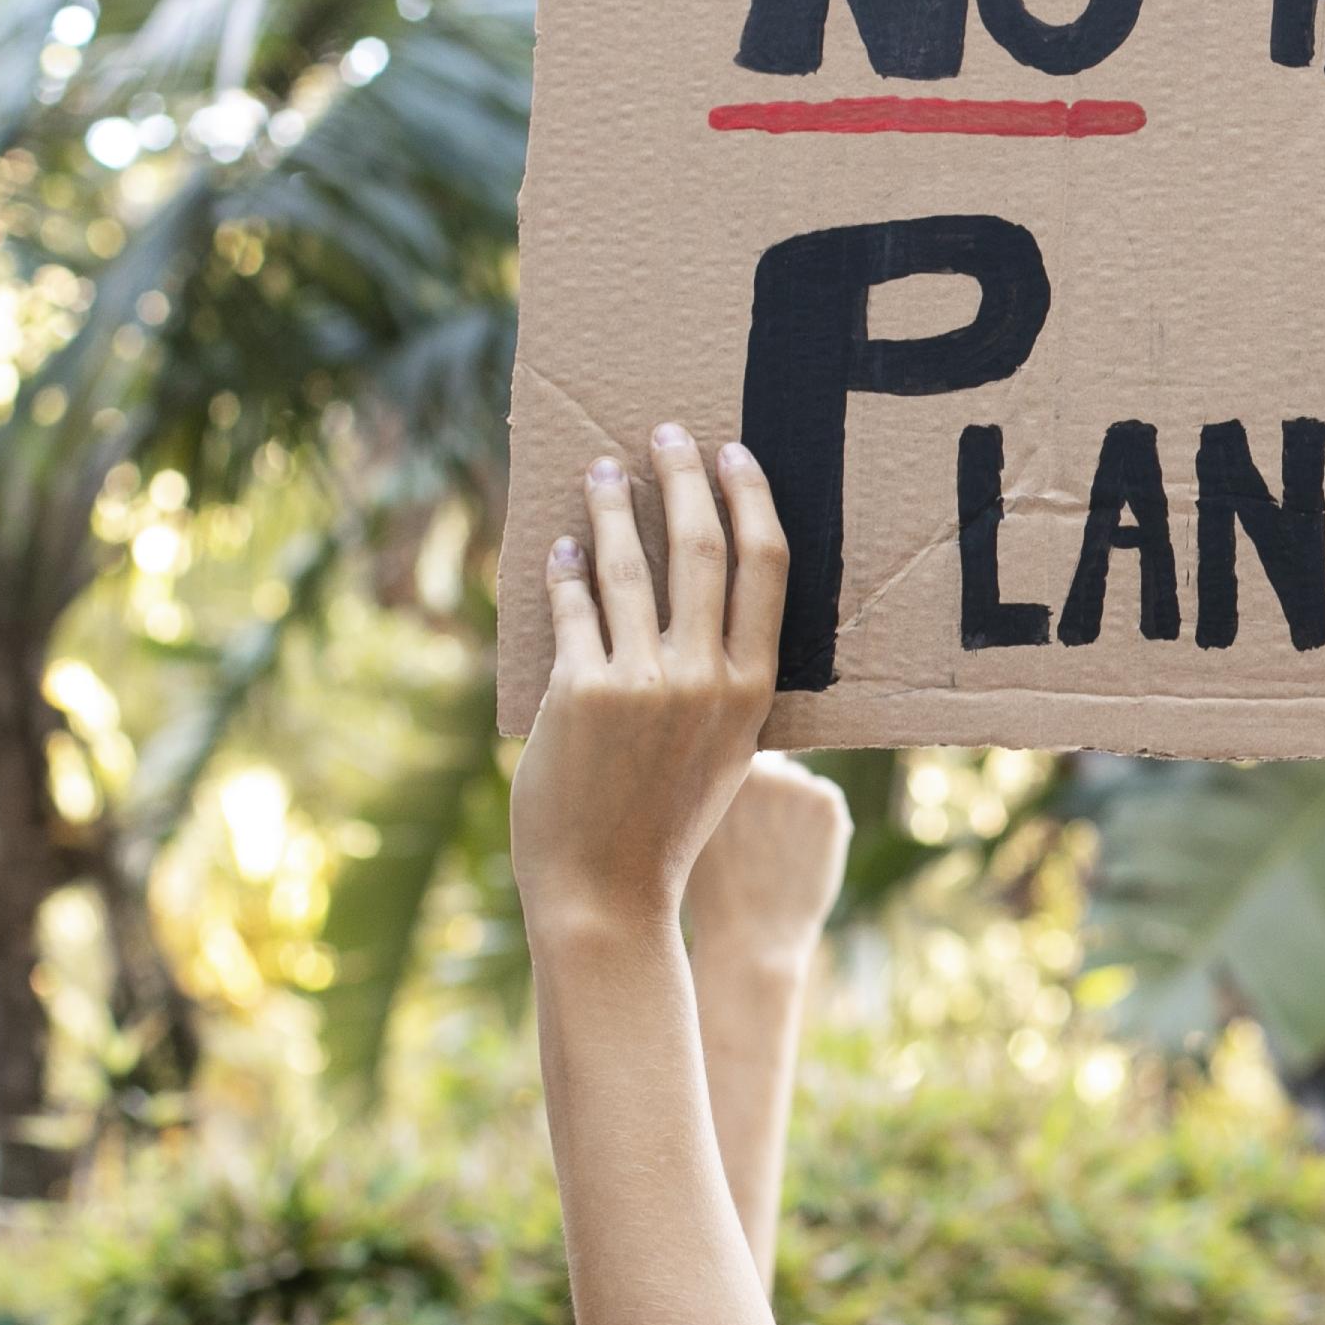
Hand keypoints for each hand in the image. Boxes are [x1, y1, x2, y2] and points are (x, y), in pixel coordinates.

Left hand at [513, 426, 785, 945]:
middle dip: (681, 475)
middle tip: (666, 433)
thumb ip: (726, 686)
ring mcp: (642, 681)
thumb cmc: (666, 827)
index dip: (749, 498)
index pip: (765, 566)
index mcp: (753, 688)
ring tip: (599, 471)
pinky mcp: (581, 690)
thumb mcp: (725, 753)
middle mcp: (705, 676)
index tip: (732, 454)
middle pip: (701, 545)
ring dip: (610, 504)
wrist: (607, 891)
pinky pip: (574, 606)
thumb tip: (707, 613)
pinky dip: (564, 569)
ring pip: (630, 562)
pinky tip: (559, 550)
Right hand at [688, 753, 853, 973]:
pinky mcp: (826, 802)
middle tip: (766, 842)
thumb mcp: (697, 832)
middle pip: (777, 767)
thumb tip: (735, 766)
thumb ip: (714, 794)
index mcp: (716, 771)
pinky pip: (829, 801)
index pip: (742, 755)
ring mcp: (793, 783)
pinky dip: (825, 825)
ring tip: (781, 856)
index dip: (750, 785)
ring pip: (802, 784)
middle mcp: (755, 767)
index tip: (749, 811)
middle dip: (775, 797)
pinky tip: (803, 857)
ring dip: (798, 810)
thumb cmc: (717, 892)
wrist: (752, 938)